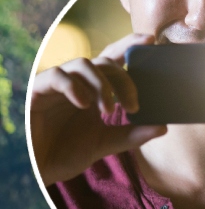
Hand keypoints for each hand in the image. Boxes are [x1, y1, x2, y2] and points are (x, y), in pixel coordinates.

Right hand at [29, 33, 167, 184]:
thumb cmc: (67, 153)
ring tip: (108, 111)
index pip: (113, 60)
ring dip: (102, 85)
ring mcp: (58, 84)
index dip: (130, 46)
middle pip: (105, 62)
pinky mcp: (38, 90)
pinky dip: (74, 87)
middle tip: (133, 107)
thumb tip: (163, 126)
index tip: (151, 40)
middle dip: (124, 81)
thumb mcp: (106, 143)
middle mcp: (77, 82)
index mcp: (94, 90)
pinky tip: (84, 104)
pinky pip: (57, 76)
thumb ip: (132, 135)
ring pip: (83, 64)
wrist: (38, 168)